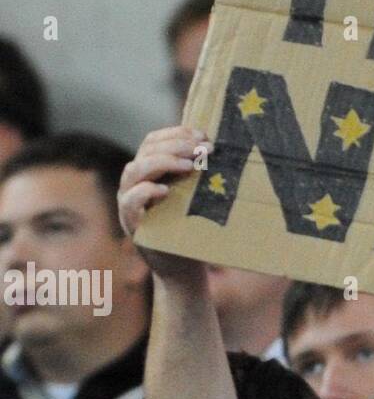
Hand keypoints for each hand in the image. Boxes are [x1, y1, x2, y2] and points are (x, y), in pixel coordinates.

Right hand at [118, 126, 212, 279]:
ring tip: (189, 166)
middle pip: (146, 150)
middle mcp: (135, 181)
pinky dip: (146, 192)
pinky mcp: (131, 223)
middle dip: (176, 145)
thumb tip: (219, 147)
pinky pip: (131, 201)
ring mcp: (129, 201)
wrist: (184, 265)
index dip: (176, 133)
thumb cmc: (191, 227)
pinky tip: (166, 191)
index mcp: (149, 170)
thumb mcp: (195, 195)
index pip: (154, 140)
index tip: (203, 135)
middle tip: (202, 149)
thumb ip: (197, 172)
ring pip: (134, 170)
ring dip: (163, 162)